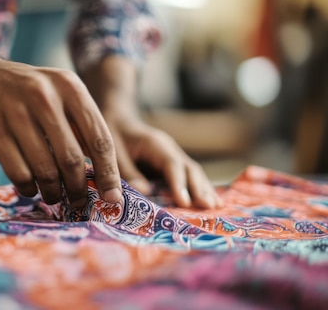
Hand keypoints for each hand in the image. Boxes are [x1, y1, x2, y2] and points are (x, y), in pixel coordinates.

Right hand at [0, 58, 122, 207]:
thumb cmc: (29, 93)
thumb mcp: (60, 94)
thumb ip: (83, 126)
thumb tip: (106, 175)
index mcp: (70, 88)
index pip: (99, 139)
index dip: (108, 174)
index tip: (113, 199)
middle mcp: (45, 97)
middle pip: (72, 160)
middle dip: (79, 189)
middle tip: (79, 202)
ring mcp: (16, 114)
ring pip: (45, 171)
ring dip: (53, 192)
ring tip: (54, 195)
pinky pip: (20, 174)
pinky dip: (29, 188)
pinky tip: (31, 187)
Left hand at [78, 54, 219, 208]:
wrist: (117, 119)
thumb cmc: (113, 134)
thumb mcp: (113, 152)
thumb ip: (127, 171)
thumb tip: (145, 192)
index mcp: (156, 144)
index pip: (172, 165)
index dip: (179, 184)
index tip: (185, 202)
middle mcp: (170, 149)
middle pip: (189, 168)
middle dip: (199, 188)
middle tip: (208, 207)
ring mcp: (173, 156)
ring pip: (193, 173)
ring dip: (204, 189)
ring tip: (215, 207)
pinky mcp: (171, 164)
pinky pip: (187, 176)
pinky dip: (198, 188)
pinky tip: (209, 200)